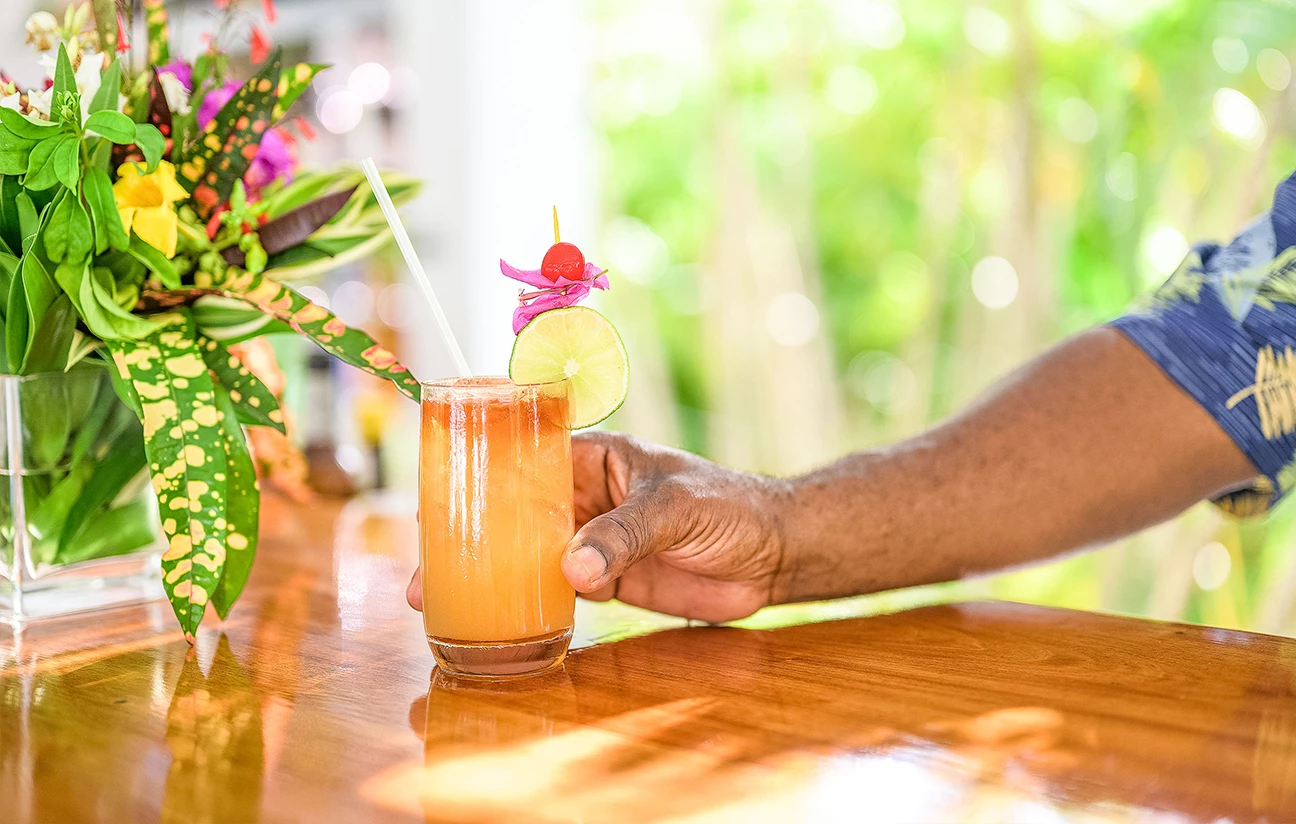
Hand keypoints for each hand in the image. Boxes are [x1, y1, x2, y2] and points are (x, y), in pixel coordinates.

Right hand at [406, 432, 789, 622]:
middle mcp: (584, 496)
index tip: (437, 498)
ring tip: (437, 599)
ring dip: (488, 574)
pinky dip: (525, 602)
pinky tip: (493, 618)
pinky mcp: (607, 580)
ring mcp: (593, 539)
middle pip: (514, 513)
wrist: (773, 556)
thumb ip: (625, 534)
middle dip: (470, 536)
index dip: (481, 474)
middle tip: (423, 567)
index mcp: (595, 457)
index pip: (525, 457)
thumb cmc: (729, 506)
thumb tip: (571, 569)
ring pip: (527, 554)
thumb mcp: (675, 508)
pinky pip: (556, 589)